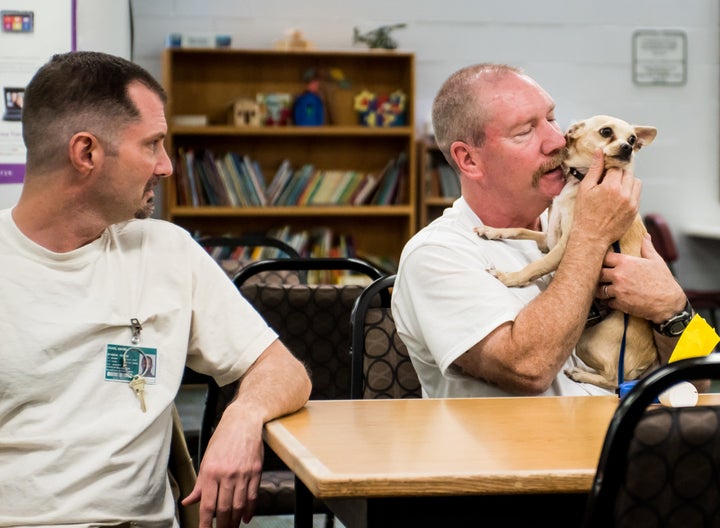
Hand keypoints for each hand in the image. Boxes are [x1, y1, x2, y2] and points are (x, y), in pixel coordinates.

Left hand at [181, 409, 263, 527]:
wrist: (244, 421)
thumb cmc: (223, 438)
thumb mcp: (206, 459)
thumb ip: (199, 484)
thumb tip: (188, 502)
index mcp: (211, 472)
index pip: (207, 505)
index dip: (205, 523)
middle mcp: (227, 474)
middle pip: (224, 509)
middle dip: (223, 525)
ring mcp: (243, 474)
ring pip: (240, 505)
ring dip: (236, 521)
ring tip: (233, 527)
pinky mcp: (256, 472)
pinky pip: (253, 496)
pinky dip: (250, 509)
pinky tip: (246, 517)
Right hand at [572, 149, 641, 247]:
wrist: (591, 237)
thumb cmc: (584, 214)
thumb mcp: (585, 189)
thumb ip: (594, 169)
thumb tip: (599, 151)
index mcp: (612, 186)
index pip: (617, 167)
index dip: (609, 169)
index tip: (604, 174)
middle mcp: (625, 194)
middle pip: (628, 173)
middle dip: (619, 174)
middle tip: (608, 181)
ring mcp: (632, 203)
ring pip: (636, 182)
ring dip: (627, 182)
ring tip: (614, 189)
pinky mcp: (635, 211)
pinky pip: (637, 195)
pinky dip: (629, 193)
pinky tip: (618, 199)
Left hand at [597, 234, 685, 322]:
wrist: (669, 302)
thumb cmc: (663, 281)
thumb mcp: (656, 261)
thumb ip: (647, 247)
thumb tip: (645, 236)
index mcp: (626, 262)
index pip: (604, 257)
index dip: (603, 260)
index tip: (604, 264)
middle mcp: (619, 275)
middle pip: (598, 273)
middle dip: (599, 275)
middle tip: (602, 278)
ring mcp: (618, 290)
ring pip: (599, 289)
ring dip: (601, 290)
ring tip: (604, 289)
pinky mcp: (619, 303)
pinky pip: (606, 302)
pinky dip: (608, 302)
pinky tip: (612, 300)